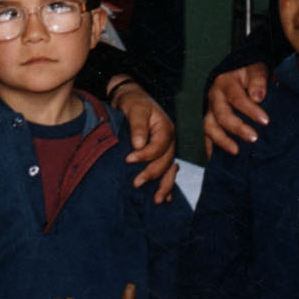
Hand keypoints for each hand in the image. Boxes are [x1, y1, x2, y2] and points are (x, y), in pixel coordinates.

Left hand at [109, 80, 177, 201]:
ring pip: (170, 169)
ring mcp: (168, 148)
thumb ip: (137, 125)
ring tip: (157, 200)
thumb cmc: (133, 102)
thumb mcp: (134, 108)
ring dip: (165, 185)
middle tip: (136, 183)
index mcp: (165, 128)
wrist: (132, 98)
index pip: (159, 146)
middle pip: (166, 161)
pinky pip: (168, 170)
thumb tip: (138, 144)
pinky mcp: (161, 153)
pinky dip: (167, 183)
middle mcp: (170, 140)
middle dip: (152, 174)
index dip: (145, 155)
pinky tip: (167, 197)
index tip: (128, 160)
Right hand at [201, 63, 270, 158]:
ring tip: (236, 151)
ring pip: (209, 127)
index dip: (250, 110)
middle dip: (237, 128)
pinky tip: (216, 161)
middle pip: (221, 115)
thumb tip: (258, 97)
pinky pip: (206, 136)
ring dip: (222, 140)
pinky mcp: (209, 121)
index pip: (237, 98)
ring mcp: (209, 110)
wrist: (236, 74)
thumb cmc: (249, 75)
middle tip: (254, 138)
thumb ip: (258, 80)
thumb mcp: (255, 70)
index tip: (265, 121)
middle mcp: (214, 97)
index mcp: (225, 83)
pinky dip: (210, 148)